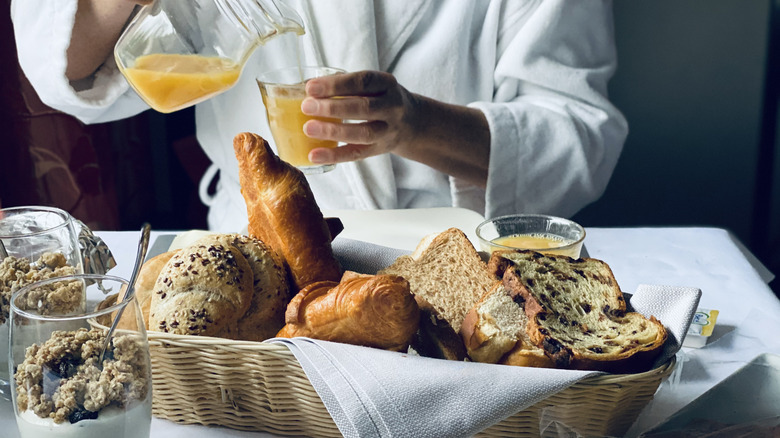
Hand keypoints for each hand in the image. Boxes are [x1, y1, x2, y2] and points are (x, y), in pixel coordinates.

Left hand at [301, 71, 421, 163]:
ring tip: (308, 128)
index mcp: (387, 84)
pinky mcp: (379, 150)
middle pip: (363, 108)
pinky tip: (314, 155)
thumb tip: (305, 89)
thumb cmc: (381, 98)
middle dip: (333, 107)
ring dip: (333, 131)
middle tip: (306, 107)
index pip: (363, 82)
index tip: (311, 87)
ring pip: (362, 133)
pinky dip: (334, 155)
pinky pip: (357, 154)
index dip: (336, 84)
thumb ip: (346, 85)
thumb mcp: (374, 85)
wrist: (413, 123)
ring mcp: (388, 131)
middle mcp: (392, 107)